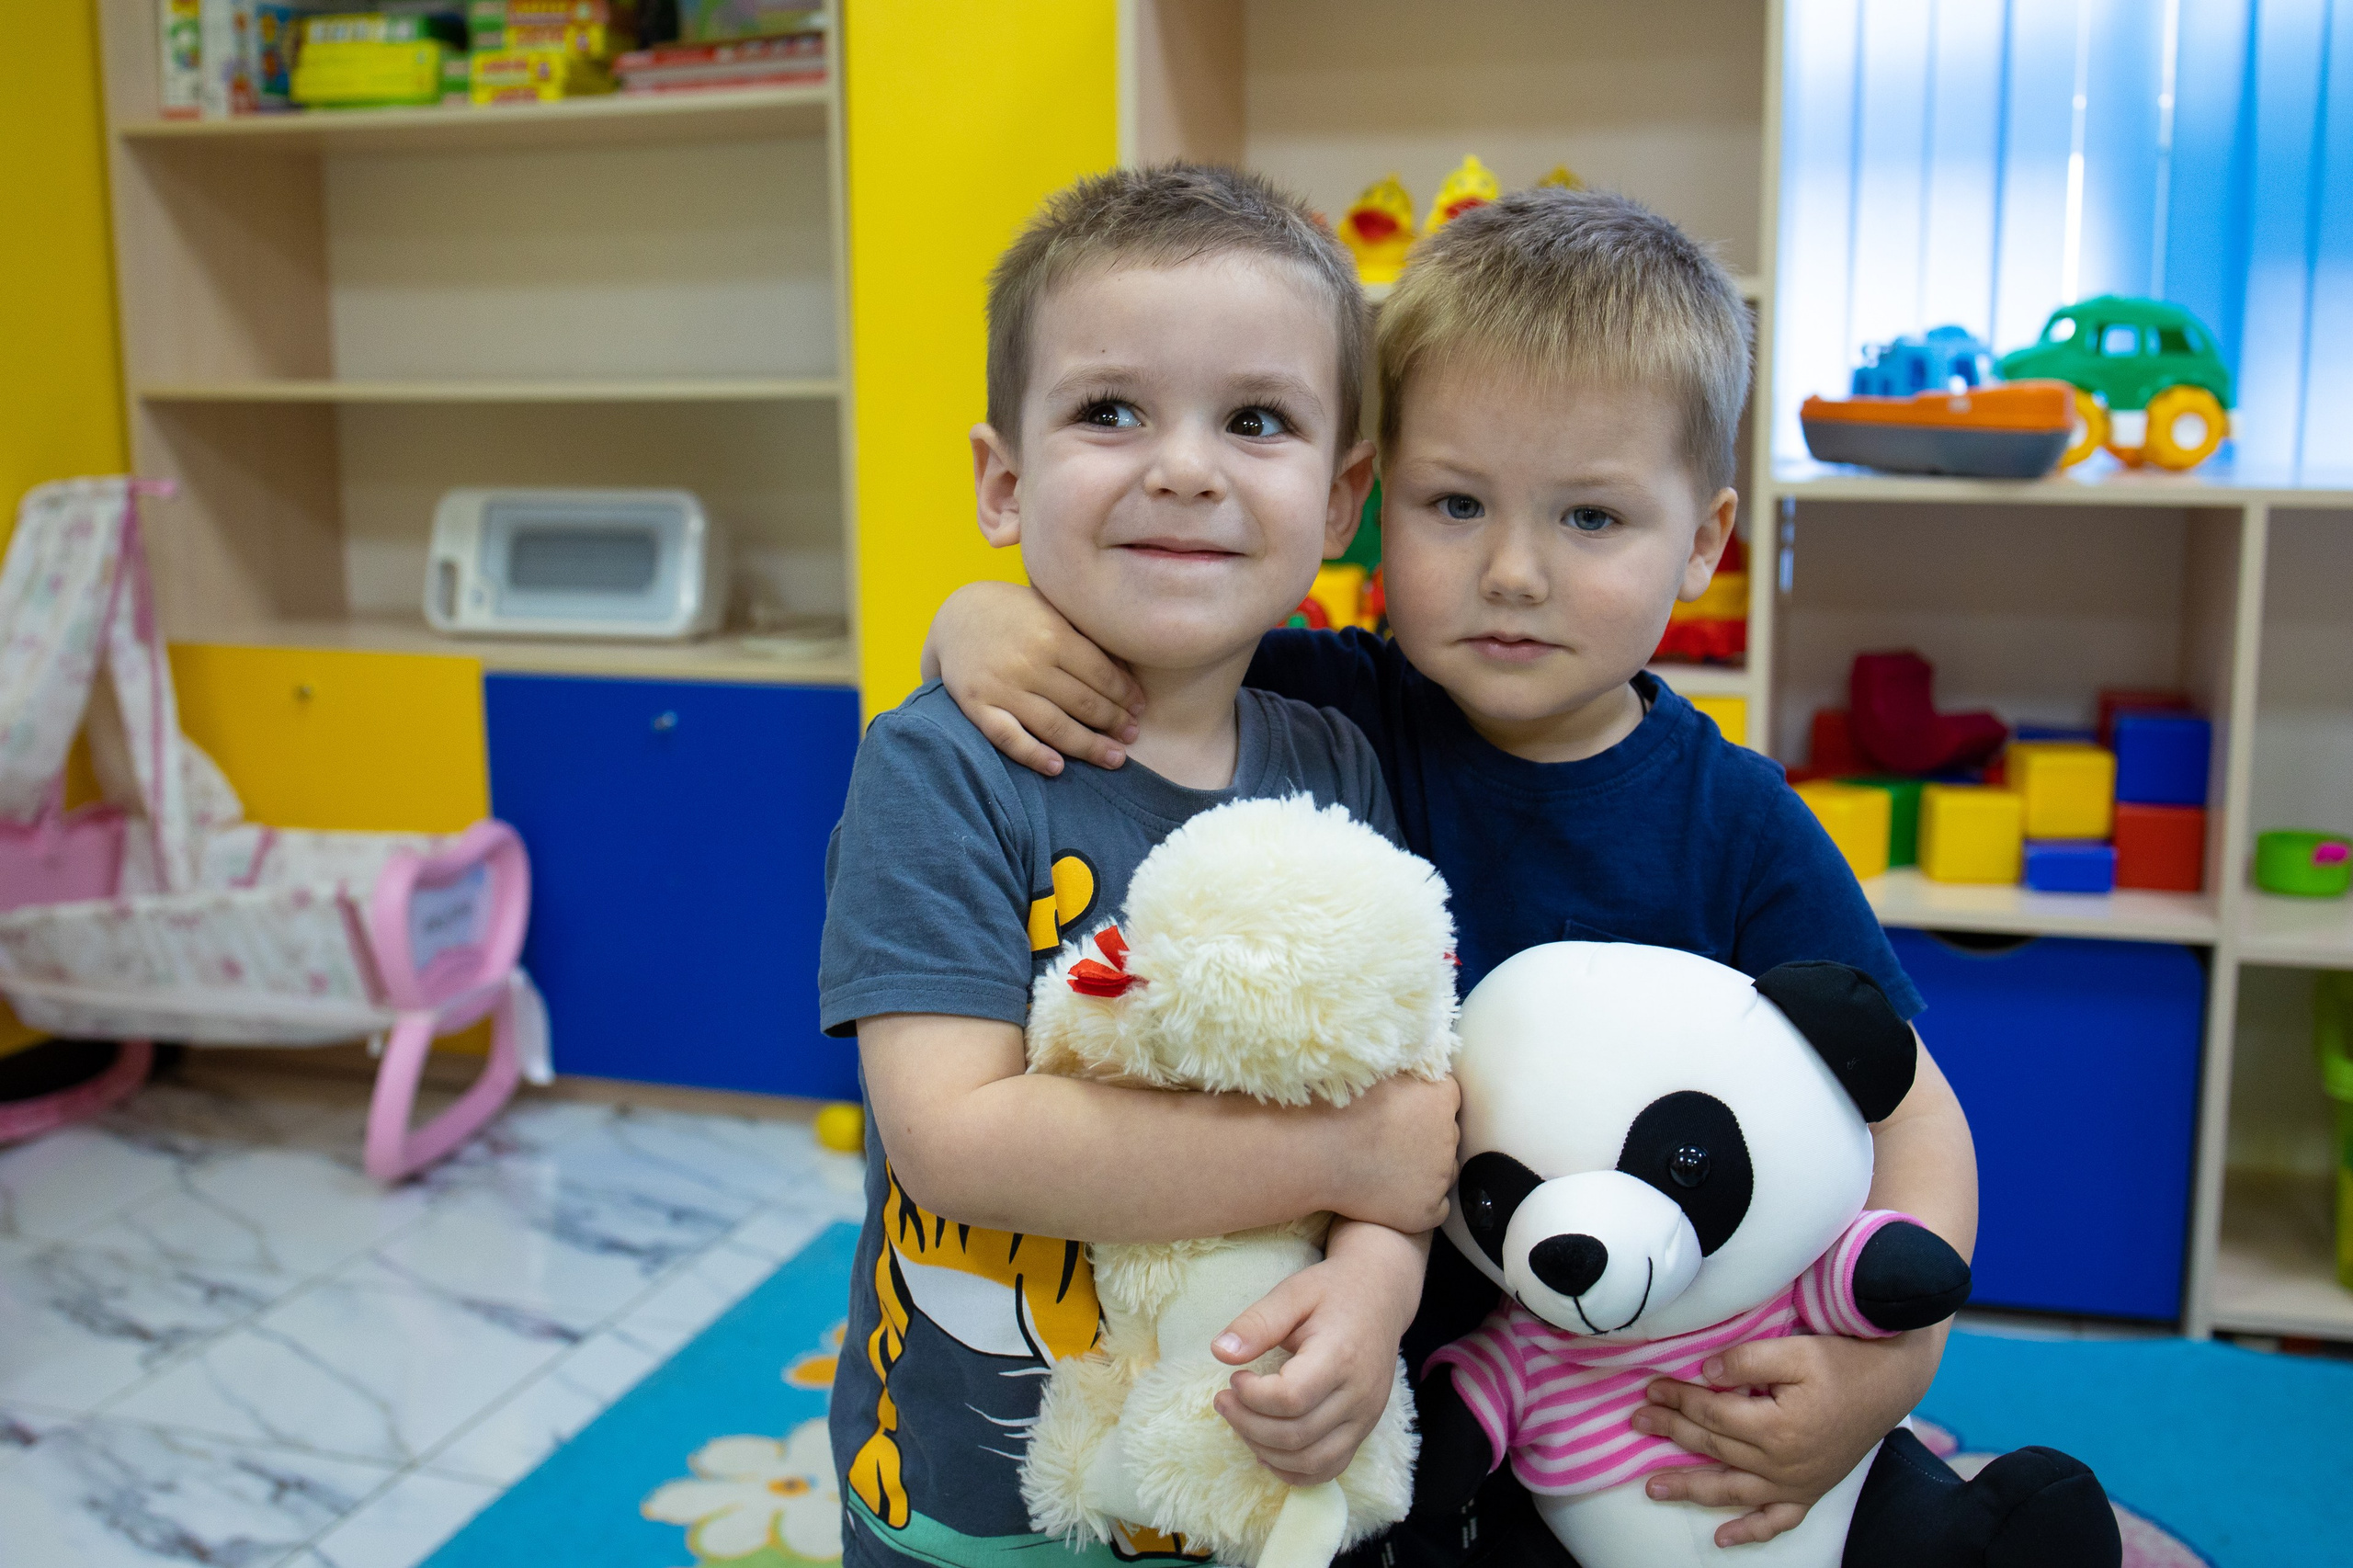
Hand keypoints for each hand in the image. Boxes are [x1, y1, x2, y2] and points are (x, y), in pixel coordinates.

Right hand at [928, 582, 1142, 775]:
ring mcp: (1001, 687)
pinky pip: (1009, 738)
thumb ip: (1084, 638)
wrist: (957, 615)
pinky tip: (1057, 768)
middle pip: (1083, 703)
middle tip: (1132, 735)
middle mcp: (1028, 662)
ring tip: (1114, 758)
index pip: (1101, 674)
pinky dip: (1033, 755)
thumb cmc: (1015, 613)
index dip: (1126, 696)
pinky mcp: (977, 706)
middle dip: (1114, 723)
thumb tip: (1126, 674)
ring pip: (1054, 726)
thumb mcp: (1052, 610)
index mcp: (1052, 633)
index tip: (1139, 708)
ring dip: (1089, 747)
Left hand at [1210, 1221, 1425, 1484]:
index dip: (1252, 1397)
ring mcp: (1365, 1417)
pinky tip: (1267, 1450)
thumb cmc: (1333, 1292)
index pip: (1291, 1399)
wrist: (1381, 1296)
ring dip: (1265, 1451)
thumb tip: (1220, 1352)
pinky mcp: (1364, 1429)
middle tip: (1224, 1401)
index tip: (1235, 1378)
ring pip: (1311, 1461)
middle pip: (1296, 1436)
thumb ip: (1257, 1323)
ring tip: (1242, 1421)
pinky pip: (1329, 1469)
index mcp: (1339, 1356)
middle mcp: (1358, 1394)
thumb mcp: (1292, 1293)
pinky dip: (1294, 1470)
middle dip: (1247, 1425)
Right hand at [1325, 1074, 1459, 1232]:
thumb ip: (1406, 1073)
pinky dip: (1421, 1203)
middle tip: (1392, 1140)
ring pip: (1444, 1171)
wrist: (1316, 1153)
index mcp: (1439, 1097)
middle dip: (1427, 1137)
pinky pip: (1438, 1208)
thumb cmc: (1338, 1107)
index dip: (1426, 1105)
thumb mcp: (1378, 1072)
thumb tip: (1415, 1069)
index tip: (1405, 1110)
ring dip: (1426, 1170)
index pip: (1448, 1098)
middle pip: (1447, 1134)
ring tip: (1388, 1168)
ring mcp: (1440, 1176)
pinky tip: (1395, 1195)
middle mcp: (1448, 1135)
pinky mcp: (1428, 1209)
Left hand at [1630, 1329, 1939, 1545]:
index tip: (1652, 1388)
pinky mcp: (1810, 1491)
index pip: (1710, 1413)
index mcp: (1774, 1427)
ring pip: (1732, 1490)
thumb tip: (1705, 1374)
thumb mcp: (1795, 1350)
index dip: (1678, 1399)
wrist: (1892, 1383)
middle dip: (1671, 1432)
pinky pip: (1776, 1521)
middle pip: (1714, 1447)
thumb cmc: (1844, 1362)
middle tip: (1637, 1422)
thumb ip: (1746, 1360)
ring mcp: (1796, 1483)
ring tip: (1652, 1488)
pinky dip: (1749, 1531)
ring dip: (1690, 1488)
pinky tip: (1723, 1539)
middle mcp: (1782, 1463)